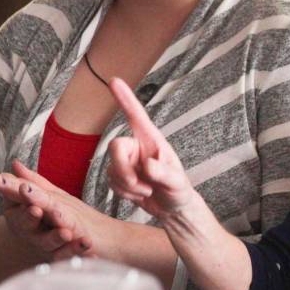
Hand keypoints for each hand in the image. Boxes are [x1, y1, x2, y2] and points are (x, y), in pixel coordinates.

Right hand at [0, 164, 90, 258]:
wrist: (76, 236)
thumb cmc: (50, 214)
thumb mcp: (41, 196)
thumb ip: (29, 183)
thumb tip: (15, 164)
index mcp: (22, 218)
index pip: (17, 209)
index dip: (20, 201)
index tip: (24, 189)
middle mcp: (32, 233)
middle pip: (26, 226)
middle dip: (30, 219)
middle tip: (36, 210)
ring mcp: (47, 246)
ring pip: (48, 243)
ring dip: (56, 237)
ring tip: (66, 232)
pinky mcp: (64, 256)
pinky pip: (69, 255)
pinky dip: (77, 250)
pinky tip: (88, 245)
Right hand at [107, 77, 198, 217]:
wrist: (173, 209)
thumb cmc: (179, 190)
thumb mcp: (176, 182)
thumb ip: (163, 173)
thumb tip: (147, 165)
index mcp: (152, 140)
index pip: (136, 116)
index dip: (125, 98)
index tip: (114, 80)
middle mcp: (137, 146)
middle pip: (115, 147)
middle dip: (124, 170)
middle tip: (141, 184)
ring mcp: (127, 161)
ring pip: (111, 169)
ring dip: (128, 185)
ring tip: (148, 189)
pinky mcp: (119, 175)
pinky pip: (110, 183)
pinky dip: (125, 193)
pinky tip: (140, 193)